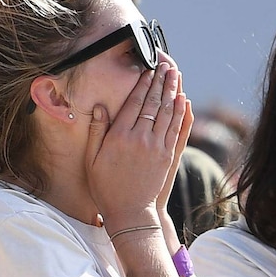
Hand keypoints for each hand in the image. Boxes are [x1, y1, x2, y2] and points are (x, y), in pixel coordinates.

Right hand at [85, 62, 185, 230]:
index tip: (147, 69)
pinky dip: (181, 112)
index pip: (134, 102)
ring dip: (173, 91)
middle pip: (153, 103)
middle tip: (166, 63)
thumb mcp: (92, 160)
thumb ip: (96, 132)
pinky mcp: (168, 157)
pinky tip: (183, 100)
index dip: (142, 83)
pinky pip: (177, 129)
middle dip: (160, 81)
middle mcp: (141, 139)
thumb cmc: (106, 187)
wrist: (130, 213)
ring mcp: (157, 147)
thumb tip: (100, 106)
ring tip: (176, 74)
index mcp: (120, 137)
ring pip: (168, 112)